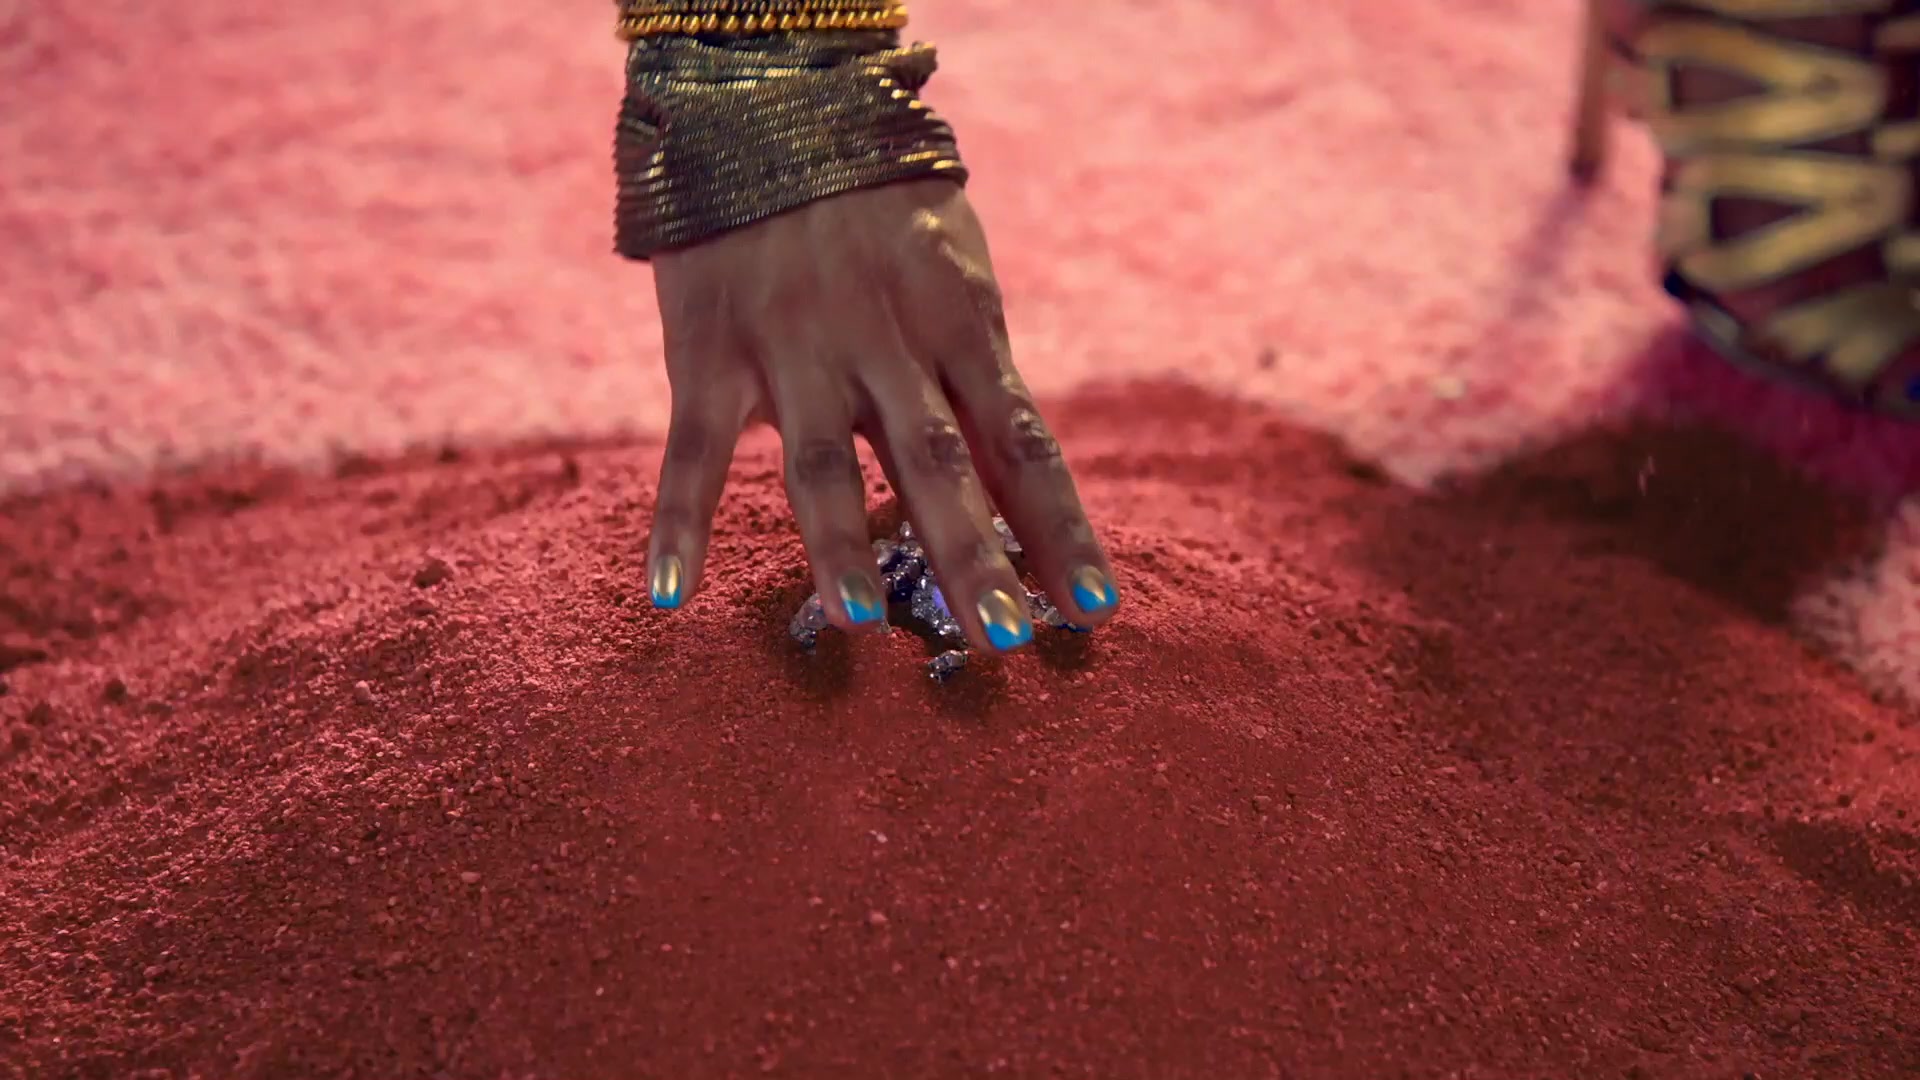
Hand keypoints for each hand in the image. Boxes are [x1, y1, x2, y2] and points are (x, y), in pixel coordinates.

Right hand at [643, 179, 1120, 652]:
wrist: (772, 103)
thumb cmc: (883, 204)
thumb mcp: (957, 272)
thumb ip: (979, 372)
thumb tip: (1021, 476)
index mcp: (961, 328)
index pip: (1024, 447)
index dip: (1062, 532)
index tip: (1097, 612)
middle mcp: (886, 345)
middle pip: (937, 465)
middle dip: (972, 554)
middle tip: (1005, 640)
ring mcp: (794, 349)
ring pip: (817, 460)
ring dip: (835, 542)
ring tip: (855, 624)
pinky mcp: (710, 352)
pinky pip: (693, 449)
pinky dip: (676, 522)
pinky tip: (670, 594)